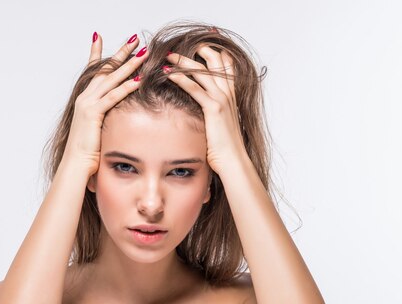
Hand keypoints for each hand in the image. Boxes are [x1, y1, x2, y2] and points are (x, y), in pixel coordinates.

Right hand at [63, 33, 149, 175]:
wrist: (75, 164)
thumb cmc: (87, 151)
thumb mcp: (97, 129)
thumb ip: (105, 117)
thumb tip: (117, 114)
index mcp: (85, 99)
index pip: (93, 71)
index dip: (96, 52)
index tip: (99, 36)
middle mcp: (84, 97)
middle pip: (105, 69)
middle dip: (121, 53)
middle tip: (135, 39)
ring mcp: (87, 104)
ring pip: (111, 79)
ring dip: (129, 64)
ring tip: (143, 53)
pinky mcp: (93, 114)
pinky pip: (113, 97)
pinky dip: (126, 88)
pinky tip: (139, 80)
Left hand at [164, 46, 247, 174]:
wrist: (233, 161)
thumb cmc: (225, 147)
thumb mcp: (221, 124)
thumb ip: (214, 112)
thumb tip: (205, 110)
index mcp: (232, 95)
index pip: (227, 64)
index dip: (215, 52)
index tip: (199, 46)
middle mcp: (229, 93)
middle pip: (215, 60)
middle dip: (198, 49)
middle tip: (180, 47)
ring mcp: (222, 99)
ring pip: (202, 71)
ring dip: (183, 61)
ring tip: (168, 55)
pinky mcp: (214, 108)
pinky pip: (194, 88)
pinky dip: (180, 79)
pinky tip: (168, 74)